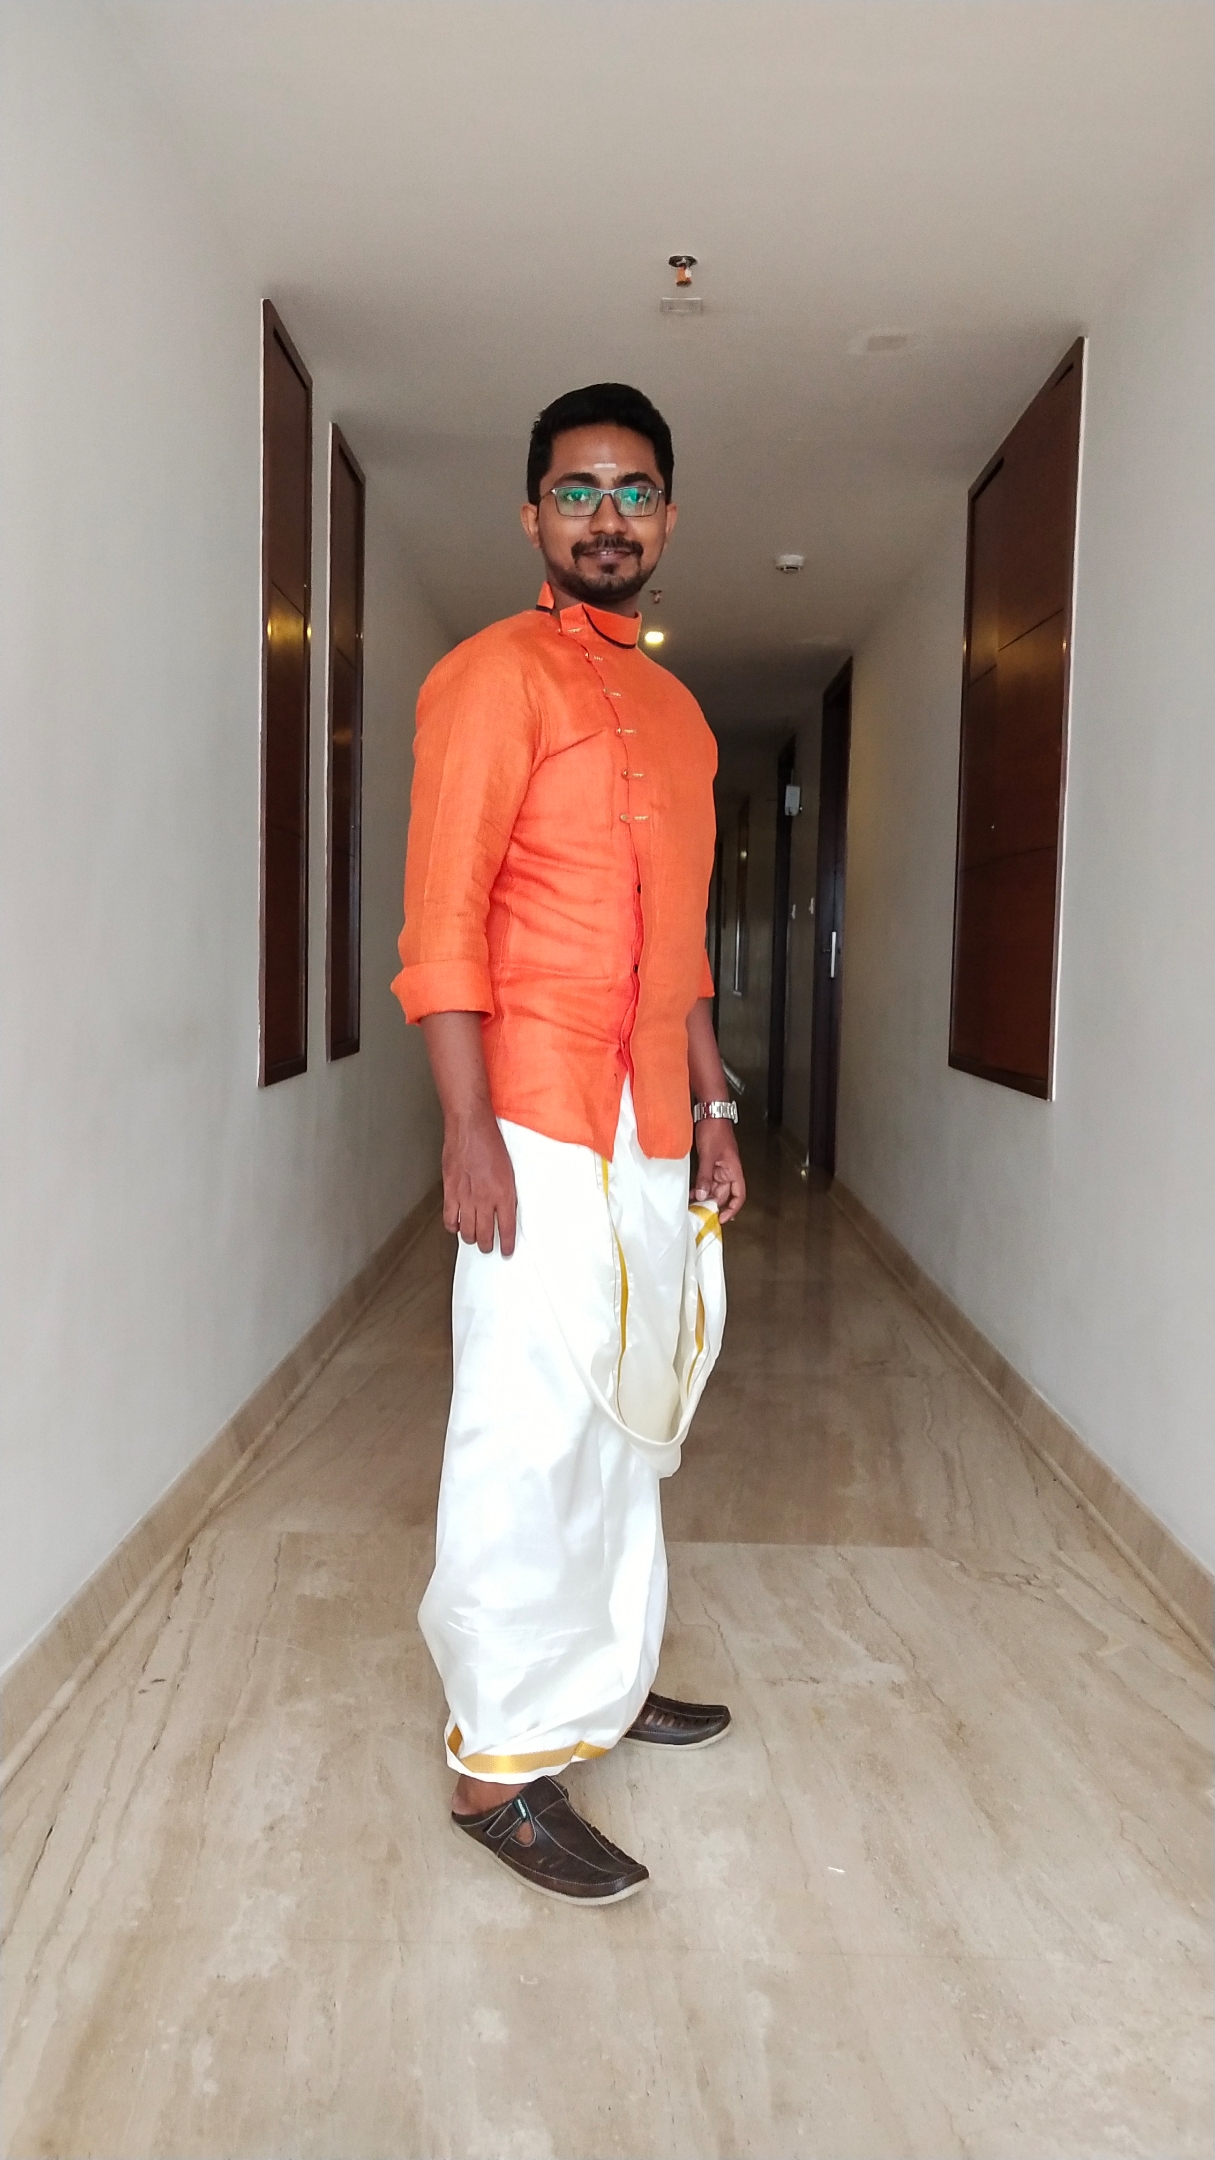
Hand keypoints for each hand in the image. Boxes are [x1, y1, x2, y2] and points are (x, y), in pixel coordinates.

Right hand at [441, 1111, 517, 1254]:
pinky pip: (450, 1219)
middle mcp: (485, 1199)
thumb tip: (504, 1210)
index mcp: (504, 1194)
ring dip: (471, 1239)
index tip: (507, 1251)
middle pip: (486, 1235)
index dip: (507, 1244)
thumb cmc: (490, 1143)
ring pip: (467, 1231)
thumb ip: (505, 1193)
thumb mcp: (508, 1171)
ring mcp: (466, 1197)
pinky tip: (457, 1226)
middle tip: (488, 1247)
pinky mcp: (450, 1192)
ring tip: (474, 1239)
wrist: (470, 1128)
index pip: (507, 1228)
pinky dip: (453, 1227)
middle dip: (488, 1245)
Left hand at [692, 1121, 745, 1224]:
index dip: (732, 1209)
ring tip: (692, 1205)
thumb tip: (702, 1196)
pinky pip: (707, 1179)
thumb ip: (705, 1176)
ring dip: (705, 1196)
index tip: (721, 1219)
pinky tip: (691, 1193)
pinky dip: (700, 1187)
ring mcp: (719, 1167)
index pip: (738, 1195)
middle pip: (724, 1194)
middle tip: (698, 1213)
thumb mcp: (709, 1155)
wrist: (710, 1113)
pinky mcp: (710, 1163)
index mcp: (733, 1170)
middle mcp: (728, 1171)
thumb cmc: (715, 1130)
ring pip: (714, 1188)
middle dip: (712, 1204)